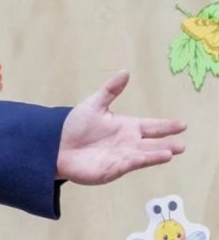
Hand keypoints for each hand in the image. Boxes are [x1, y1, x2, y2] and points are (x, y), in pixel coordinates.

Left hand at [56, 71, 185, 184]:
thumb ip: (110, 90)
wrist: (57, 145)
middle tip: (182, 144)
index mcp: (127, 127)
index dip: (166, 126)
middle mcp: (129, 142)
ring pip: (145, 155)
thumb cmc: (75, 126)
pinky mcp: (114, 168)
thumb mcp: (94, 104)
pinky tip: (151, 157)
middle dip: (167, 143)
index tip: (182, 124)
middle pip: (152, 143)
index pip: (151, 126)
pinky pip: (130, 163)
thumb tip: (125, 72)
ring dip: (158, 154)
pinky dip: (142, 160)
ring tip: (173, 151)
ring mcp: (123, 156)